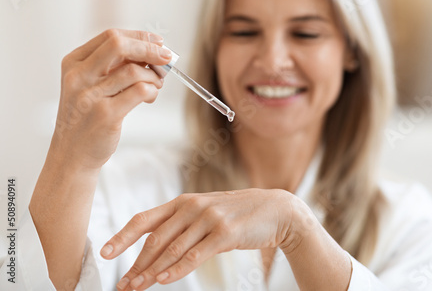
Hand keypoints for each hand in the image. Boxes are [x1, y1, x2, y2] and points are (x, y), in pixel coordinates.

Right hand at [50, 29, 170, 170]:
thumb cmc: (86, 118)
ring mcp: (90, 95)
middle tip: (167, 58)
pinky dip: (151, 91)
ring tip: (156, 85)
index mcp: (74, 63)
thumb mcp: (90, 86)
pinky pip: (139, 91)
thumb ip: (113, 67)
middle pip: (120, 45)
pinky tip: (150, 97)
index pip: (111, 36)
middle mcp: (79, 76)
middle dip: (150, 49)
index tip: (158, 43)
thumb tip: (151, 52)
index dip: (139, 37)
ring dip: (153, 76)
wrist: (72, 154)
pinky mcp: (105, 114)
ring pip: (133, 70)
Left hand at [100, 189, 306, 290]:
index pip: (145, 219)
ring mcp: (209, 218)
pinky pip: (196, 254)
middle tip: (123, 284)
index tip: (105, 252)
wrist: (275, 209)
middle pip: (155, 239)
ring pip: (172, 249)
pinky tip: (165, 280)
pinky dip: (178, 269)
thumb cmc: (238, 213)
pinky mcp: (225, 233)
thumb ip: (183, 225)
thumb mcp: (207, 213)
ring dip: (152, 271)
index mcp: (184, 201)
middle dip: (136, 264)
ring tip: (137, 287)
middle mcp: (192, 207)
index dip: (123, 236)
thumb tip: (156, 250)